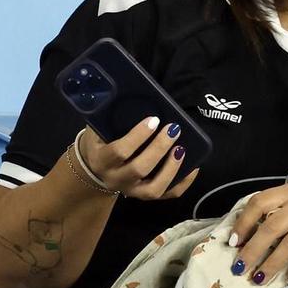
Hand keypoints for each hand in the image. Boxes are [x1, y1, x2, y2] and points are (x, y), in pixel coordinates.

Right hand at [74, 117, 200, 199]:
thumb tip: (132, 91)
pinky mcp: (145, 195)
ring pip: (153, 189)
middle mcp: (116, 179)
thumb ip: (110, 116)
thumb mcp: (98, 129)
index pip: (120, 151)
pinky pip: (167, 195)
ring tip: (182, 149)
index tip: (154, 119)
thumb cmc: (100, 142)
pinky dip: (182, 183)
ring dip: (171, 169)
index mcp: (102, 160)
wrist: (93, 168)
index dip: (138, 136)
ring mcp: (131, 190)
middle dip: (158, 149)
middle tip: (173, 129)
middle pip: (139, 169)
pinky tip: (193, 167)